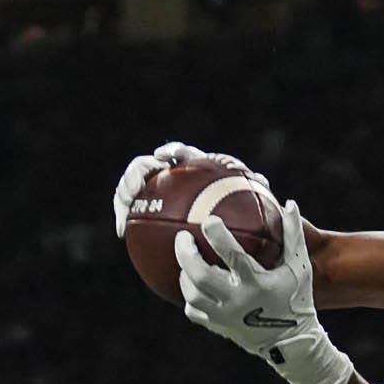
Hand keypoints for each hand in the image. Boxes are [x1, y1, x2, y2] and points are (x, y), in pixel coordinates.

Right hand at [113, 141, 252, 235]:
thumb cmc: (231, 208)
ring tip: (122, 207)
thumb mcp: (243, 199)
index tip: (164, 156)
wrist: (213, 224)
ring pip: (131, 186)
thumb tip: (261, 180)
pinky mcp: (143, 209)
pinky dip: (124, 218)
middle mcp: (167, 175)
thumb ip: (250, 188)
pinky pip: (130, 211)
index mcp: (190, 166)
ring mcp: (152, 192)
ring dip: (122, 193)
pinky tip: (122, 233)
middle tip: (135, 187)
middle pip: (146, 165)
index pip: (180, 152)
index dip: (171, 150)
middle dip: (136, 172)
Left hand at [178, 199, 318, 358]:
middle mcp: (237, 301)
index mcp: (256, 283)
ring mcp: (225, 317)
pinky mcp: (218, 327)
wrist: (291, 344)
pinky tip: (190, 283)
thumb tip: (288, 203)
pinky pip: (194, 311)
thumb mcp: (299, 268)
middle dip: (186, 255)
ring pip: (192, 295)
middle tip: (182, 237)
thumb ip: (293, 236)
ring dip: (184, 275)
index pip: (233, 256)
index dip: (217, 236)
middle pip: (201, 276)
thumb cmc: (296, 299)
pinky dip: (189, 296)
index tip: (208, 220)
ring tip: (185, 260)